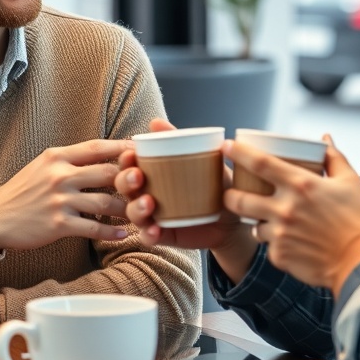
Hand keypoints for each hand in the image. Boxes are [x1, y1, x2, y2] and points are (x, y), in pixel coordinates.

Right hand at [0, 139, 130, 251]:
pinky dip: (112, 232)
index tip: (142, 150)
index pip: (98, 147)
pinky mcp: (58, 224)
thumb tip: (105, 153)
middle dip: (132, 179)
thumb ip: (72, 159)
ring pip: (106, 202)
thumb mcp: (44, 164)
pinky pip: (94, 227)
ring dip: (128, 208)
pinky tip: (124, 234)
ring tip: (142, 211)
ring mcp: (60, 200)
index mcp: (58, 156)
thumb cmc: (24, 190)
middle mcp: (60, 175)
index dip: (123, 147)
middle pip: (108, 173)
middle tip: (150, 184)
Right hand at [116, 119, 258, 284]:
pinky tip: (155, 230)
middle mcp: (148, 192)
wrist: (235, 214)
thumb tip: (155, 122)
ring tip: (149, 204)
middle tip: (137, 177)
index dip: (125, 160)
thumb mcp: (202, 158)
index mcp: (153, 171)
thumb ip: (179, 140)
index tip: (130, 155)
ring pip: (132, 213)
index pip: (130, 164)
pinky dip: (149, 234)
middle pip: (124, 188)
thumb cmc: (215, 181)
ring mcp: (154, 215)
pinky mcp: (163, 234)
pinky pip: (149, 236)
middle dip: (124, 181)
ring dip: (135, 208)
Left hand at [223, 135, 359, 295]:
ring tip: (270, 220)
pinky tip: (291, 241)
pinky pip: (268, 246)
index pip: (260, 163)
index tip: (227, 145)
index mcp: (300, 185)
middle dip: (229, 194)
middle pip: (238, 198)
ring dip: (258, 221)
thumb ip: (334, 157)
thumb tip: (324, 138)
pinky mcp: (279, 255)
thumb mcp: (349, 182)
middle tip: (231, 192)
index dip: (239, 152)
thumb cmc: (357, 219)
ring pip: (253, 225)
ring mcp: (279, 234)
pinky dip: (275, 242)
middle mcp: (285, 208)